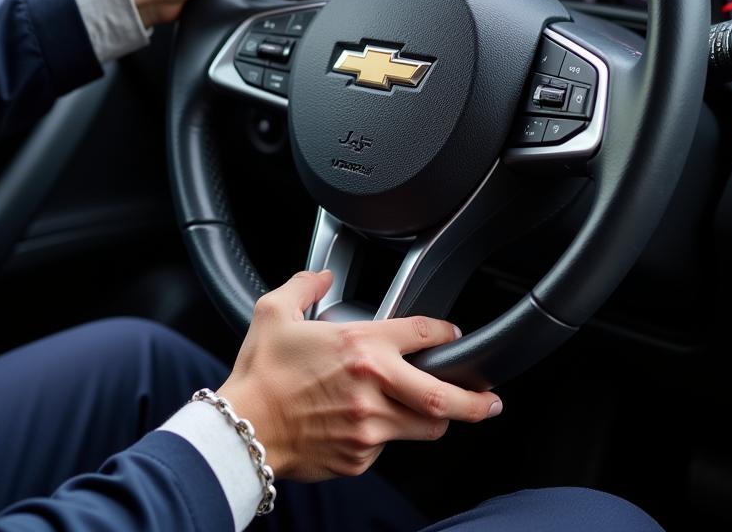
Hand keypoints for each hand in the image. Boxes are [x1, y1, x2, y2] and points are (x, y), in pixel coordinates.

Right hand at [217, 270, 502, 481]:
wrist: (241, 431)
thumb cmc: (260, 374)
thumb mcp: (274, 312)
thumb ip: (305, 284)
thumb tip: (322, 275)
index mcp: (360, 346)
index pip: (422, 333)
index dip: (445, 332)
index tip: (453, 334)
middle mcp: (374, 387)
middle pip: (443, 398)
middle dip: (476, 401)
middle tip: (490, 400)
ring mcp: (370, 427)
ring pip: (424, 427)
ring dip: (434, 419)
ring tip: (437, 413)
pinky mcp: (360, 457)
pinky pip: (387, 446)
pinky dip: (385, 434)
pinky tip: (367, 423)